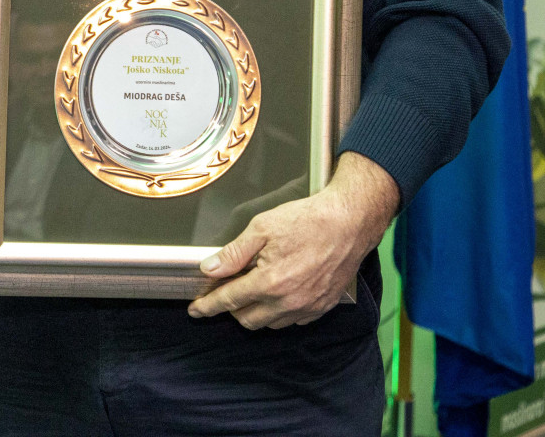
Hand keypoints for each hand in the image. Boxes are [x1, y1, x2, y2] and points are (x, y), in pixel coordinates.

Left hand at [187, 152, 399, 329]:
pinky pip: (293, 321)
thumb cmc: (308, 221)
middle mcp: (287, 301)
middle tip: (226, 291)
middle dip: (231, 308)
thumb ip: (234, 253)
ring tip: (252, 289)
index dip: (208, 306)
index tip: (196, 310)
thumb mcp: (262, 228)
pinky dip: (279, 313)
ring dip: (256, 312)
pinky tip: (277, 294)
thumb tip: (210, 269)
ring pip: (270, 324)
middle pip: (247, 319)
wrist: (349, 222)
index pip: (229, 301)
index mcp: (269, 282)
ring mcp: (306, 308)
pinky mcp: (322, 308)